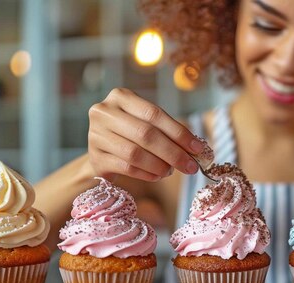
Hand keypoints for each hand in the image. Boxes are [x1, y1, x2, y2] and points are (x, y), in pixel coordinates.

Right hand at [87, 88, 203, 180]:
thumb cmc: (132, 134)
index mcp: (121, 97)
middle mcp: (104, 112)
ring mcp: (95, 135)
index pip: (154, 114)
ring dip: (160, 165)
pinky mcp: (95, 158)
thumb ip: (168, 132)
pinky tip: (157, 176)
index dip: (179, 133)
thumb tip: (196, 150)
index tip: (198, 148)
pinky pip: (127, 167)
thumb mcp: (147, 124)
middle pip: (146, 134)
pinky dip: (147, 174)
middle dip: (173, 152)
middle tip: (190, 166)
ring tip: (171, 171)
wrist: (104, 151)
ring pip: (135, 153)